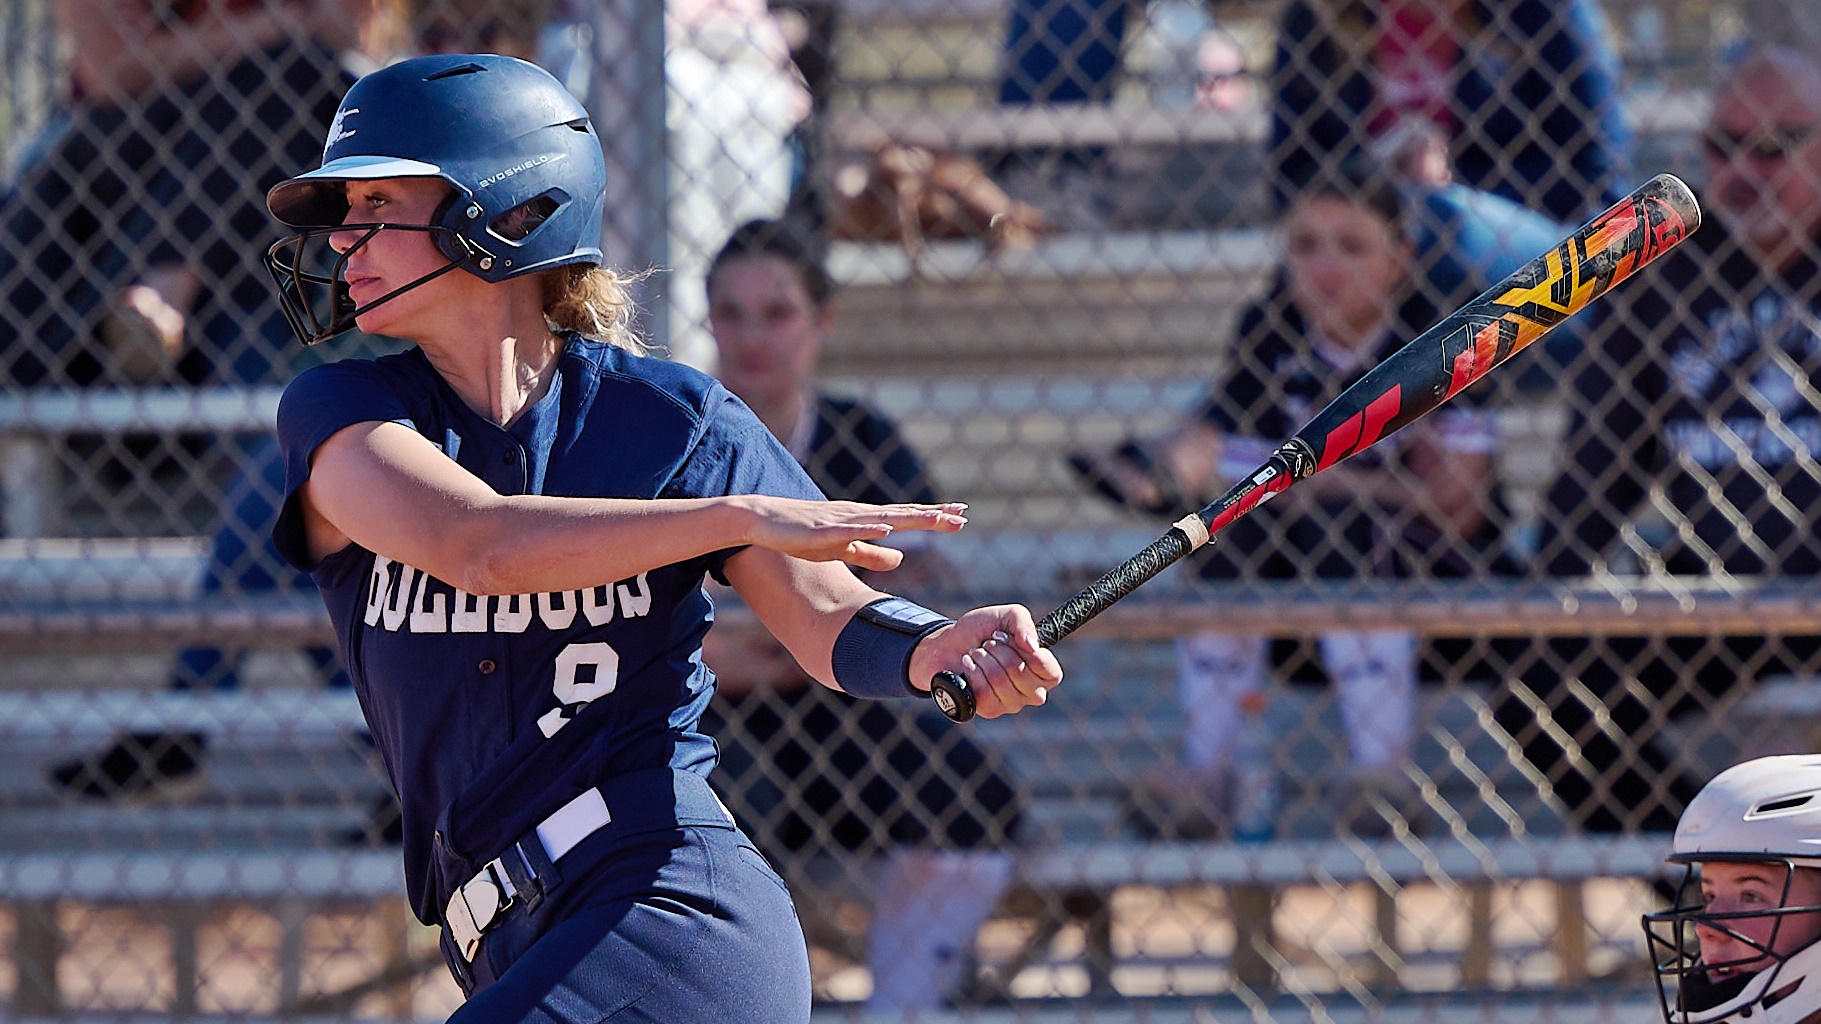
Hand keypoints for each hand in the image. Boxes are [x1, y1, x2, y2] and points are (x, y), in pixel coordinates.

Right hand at [737, 496, 966, 570]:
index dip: (933, 518)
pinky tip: (888, 528)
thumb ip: (871, 554)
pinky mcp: (822, 529)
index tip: (960, 517)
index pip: (906, 518)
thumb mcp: (843, 548)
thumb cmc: (803, 534)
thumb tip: (901, 559)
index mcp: (865, 521)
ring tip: (936, 518)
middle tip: (963, 515)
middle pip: (903, 515)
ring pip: (883, 518)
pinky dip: (870, 528)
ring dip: (910, 518)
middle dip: (933, 516)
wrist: (763, 521)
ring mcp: (841, 519)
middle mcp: (858, 515)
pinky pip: (849, 529)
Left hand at [908, 605, 1061, 718]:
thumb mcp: (1005, 615)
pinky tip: (968, 666)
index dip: (1031, 654)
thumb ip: (1023, 622)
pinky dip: (971, 671)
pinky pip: (983, 692)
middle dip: (999, 651)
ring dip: (983, 659)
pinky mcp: (990, 711)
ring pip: (999, 680)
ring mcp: (1011, 704)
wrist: (948, 644)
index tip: (1009, 638)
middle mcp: (1032, 692)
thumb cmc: (981, 630)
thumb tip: (1032, 646)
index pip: (1051, 673)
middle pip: (1021, 673)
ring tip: (976, 653)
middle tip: (989, 643)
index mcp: (1043, 671)